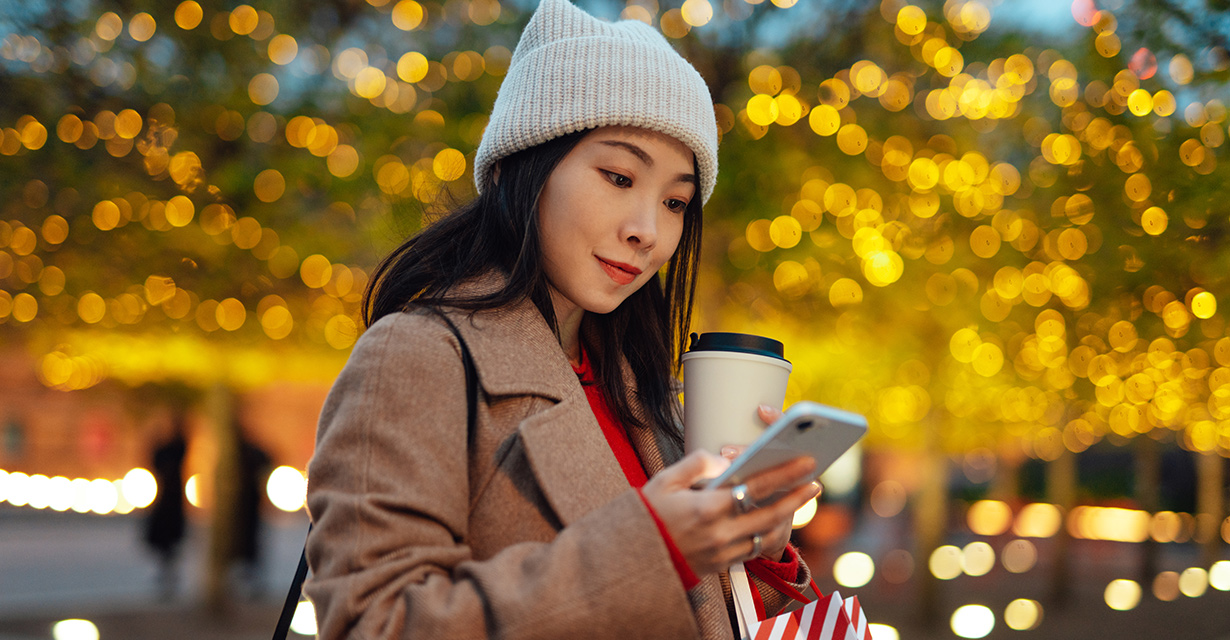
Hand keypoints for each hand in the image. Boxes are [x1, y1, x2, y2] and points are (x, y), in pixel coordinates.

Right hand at [641, 447, 819, 576]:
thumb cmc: (647, 515)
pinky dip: (765, 534)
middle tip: (815, 483)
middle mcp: (719, 533)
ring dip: (785, 518)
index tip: (805, 463)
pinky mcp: (720, 565)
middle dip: (796, 498)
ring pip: (765, 535)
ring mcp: (722, 553)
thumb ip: (697, 464)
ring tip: (797, 501)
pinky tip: (771, 521)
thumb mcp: (665, 481)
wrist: (633, 557)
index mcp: (706, 508)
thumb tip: (725, 461)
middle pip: (770, 515)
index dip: (784, 474)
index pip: (755, 488)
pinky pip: (752, 549)